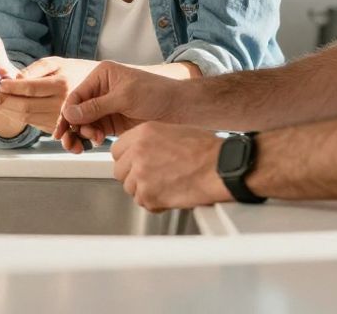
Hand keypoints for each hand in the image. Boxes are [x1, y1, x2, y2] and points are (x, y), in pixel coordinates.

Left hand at [0, 57, 98, 132]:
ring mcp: (61, 118)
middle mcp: (63, 104)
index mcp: (62, 84)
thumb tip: (15, 78)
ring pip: (28, 118)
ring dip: (8, 111)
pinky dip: (18, 117)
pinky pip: (34, 123)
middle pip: (26, 107)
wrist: (97, 88)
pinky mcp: (59, 127)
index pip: (31, 89)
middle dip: (5, 102)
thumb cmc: (74, 71)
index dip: (12, 88)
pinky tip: (8, 109)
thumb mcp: (56, 62)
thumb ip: (35, 69)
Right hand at [53, 61, 182, 153]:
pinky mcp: (112, 122)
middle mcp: (101, 90)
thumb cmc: (156, 93)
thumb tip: (69, 113)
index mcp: (102, 75)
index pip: (76, 95)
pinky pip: (93, 130)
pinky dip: (89, 138)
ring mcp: (106, 107)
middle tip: (71, 142)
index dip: (67, 113)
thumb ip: (96, 106)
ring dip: (80, 134)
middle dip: (72, 126)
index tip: (63, 129)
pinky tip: (93, 143)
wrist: (179, 108)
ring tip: (84, 144)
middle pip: (76, 111)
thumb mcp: (125, 97)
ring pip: (83, 123)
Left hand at [111, 122, 228, 211]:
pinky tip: (171, 194)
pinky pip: (143, 203)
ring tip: (166, 185)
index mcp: (143, 133)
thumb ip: (151, 141)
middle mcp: (138, 152)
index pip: (117, 150)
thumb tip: (140, 151)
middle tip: (151, 177)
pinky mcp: (149, 195)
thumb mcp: (173, 131)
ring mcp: (141, 174)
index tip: (133, 163)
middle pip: (119, 171)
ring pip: (130, 189)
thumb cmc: (205, 150)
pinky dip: (155, 203)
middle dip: (133, 176)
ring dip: (145, 190)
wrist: (219, 168)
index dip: (127, 159)